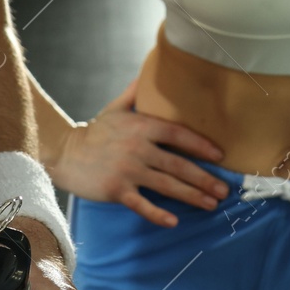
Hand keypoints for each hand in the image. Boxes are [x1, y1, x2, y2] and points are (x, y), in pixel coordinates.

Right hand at [52, 78, 229, 226]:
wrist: (65, 152)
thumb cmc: (94, 132)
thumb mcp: (115, 108)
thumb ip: (135, 93)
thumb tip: (151, 68)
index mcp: (140, 126)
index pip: (177, 134)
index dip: (201, 145)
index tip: (220, 155)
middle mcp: (137, 147)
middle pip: (178, 164)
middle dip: (204, 178)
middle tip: (224, 190)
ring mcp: (127, 170)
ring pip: (167, 185)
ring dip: (192, 196)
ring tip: (211, 204)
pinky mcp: (116, 189)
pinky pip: (142, 204)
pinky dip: (158, 214)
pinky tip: (174, 221)